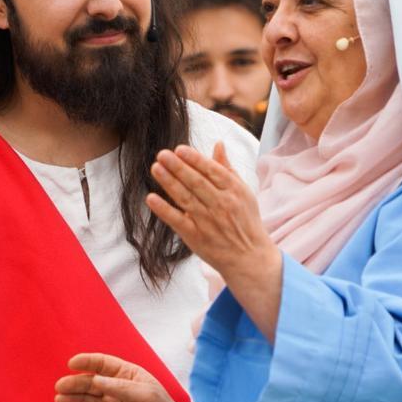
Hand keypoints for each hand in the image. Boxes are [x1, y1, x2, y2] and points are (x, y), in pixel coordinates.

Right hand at [54, 353, 201, 401]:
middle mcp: (116, 389)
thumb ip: (119, 387)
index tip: (72, 364)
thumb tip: (95, 380)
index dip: (87, 362)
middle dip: (75, 382)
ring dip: (73, 398)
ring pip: (87, 399)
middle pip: (91, 382)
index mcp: (127, 376)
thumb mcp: (145, 395)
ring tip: (60, 399)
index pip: (103, 364)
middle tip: (60, 386)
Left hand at [147, 143, 282, 340]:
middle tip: (162, 154)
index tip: (179, 149)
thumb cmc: (245, 221)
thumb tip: (218, 144)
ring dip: (169, 183)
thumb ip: (227, 168)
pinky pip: (178, 221)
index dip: (194, 159)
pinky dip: (164, 210)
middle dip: (178, 167)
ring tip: (156, 168)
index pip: (212, 170)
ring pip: (185, 198)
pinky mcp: (196, 237)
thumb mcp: (243, 192)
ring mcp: (208, 221)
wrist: (249, 258)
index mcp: (233, 191)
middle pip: (196, 182)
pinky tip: (151, 199)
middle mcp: (221, 204)